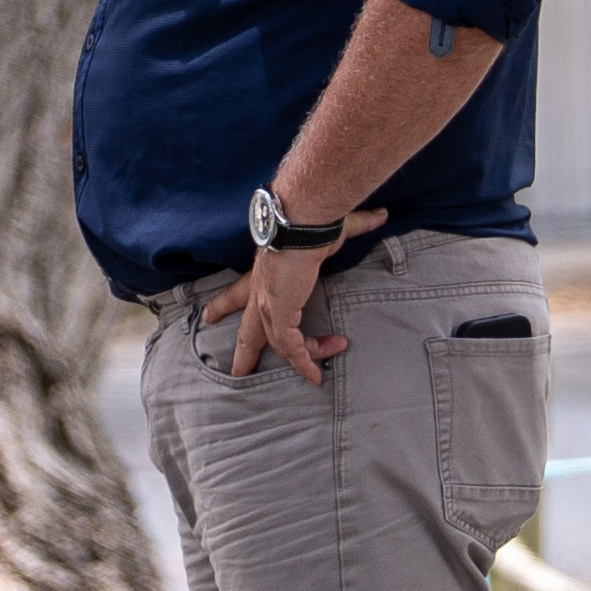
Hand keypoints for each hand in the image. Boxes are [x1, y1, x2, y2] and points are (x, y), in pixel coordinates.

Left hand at [203, 206, 388, 383]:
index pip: (237, 293)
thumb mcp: (332, 229)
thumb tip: (382, 215)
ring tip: (314, 376)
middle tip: (238, 372)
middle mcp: (260, 293)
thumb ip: (359, 223)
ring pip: (277, 344)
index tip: (208, 315)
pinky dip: (305, 360)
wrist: (302, 224)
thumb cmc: (312, 222)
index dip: (223, 304)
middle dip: (243, 354)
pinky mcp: (280, 315)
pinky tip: (315, 373)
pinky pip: (292, 347)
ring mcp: (269, 306)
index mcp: (263, 273)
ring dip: (299, 360)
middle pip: (247, 331)